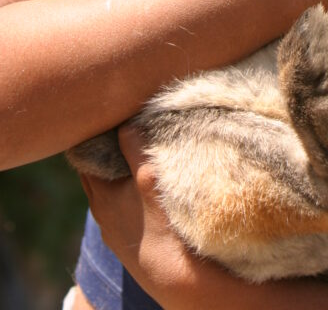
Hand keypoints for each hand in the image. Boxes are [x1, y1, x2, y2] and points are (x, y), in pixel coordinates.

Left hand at [79, 125, 206, 309]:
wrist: (175, 277)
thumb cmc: (163, 226)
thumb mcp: (149, 179)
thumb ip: (135, 148)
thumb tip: (126, 122)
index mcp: (100, 195)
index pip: (85, 157)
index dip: (96, 136)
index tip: (110, 116)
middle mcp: (101, 212)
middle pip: (96, 172)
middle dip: (107, 151)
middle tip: (124, 127)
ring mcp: (114, 227)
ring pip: (110, 190)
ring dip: (120, 171)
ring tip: (139, 151)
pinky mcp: (129, 238)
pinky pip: (122, 205)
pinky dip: (129, 189)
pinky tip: (147, 184)